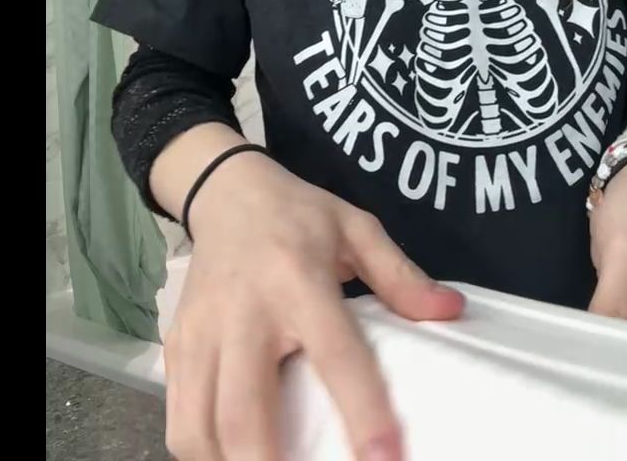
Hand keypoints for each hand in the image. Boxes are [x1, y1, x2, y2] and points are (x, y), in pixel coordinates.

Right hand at [164, 153, 464, 460]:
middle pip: (245, 412)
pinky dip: (202, 450)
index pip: (334, 352)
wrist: (227, 191)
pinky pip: (179, 417)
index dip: (362, 410)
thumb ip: (400, 274)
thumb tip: (451, 311)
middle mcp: (244, 311)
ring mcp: (200, 332)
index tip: (386, 458)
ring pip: (199, 427)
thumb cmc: (299, 214)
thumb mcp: (356, 227)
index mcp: (298, 278)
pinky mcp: (175, 345)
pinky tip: (235, 454)